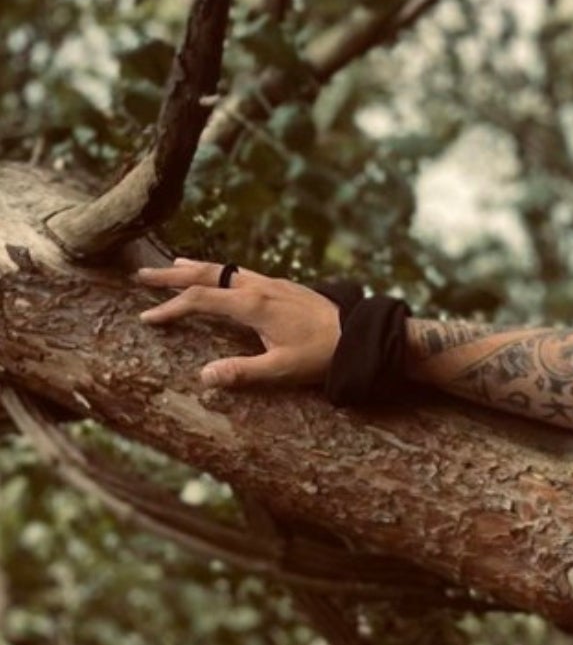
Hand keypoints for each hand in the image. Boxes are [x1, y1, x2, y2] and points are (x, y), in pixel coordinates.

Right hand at [134, 258, 340, 389]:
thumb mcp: (282, 370)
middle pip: (204, 274)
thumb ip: (243, 373)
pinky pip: (240, 272)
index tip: (146, 318)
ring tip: (172, 267)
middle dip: (170, 276)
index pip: (199, 300)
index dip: (170, 308)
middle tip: (141, 274)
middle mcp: (257, 287)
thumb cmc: (322, 355)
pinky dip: (219, 271)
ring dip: (194, 268)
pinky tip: (220, 276)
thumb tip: (204, 377)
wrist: (359, 335)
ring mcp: (270, 283)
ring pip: (222, 268)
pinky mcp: (282, 286)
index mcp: (251, 305)